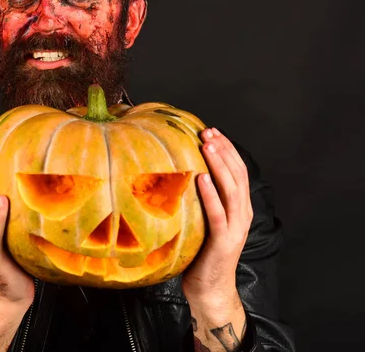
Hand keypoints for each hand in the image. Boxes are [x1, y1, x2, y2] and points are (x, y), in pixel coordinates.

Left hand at [182, 127, 253, 307]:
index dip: (227, 149)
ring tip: (207, 147)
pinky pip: (217, 214)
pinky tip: (200, 178)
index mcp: (239, 207)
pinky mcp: (223, 242)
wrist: (210, 289)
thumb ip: (201, 198)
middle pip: (238, 175)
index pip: (238, 171)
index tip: (212, 131)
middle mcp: (242, 214)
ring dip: (219, 166)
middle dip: (223, 150)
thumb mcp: (204, 219)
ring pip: (231, 190)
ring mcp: (235, 228)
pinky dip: (210, 194)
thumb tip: (179, 171)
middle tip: (208, 132)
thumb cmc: (202, 252)